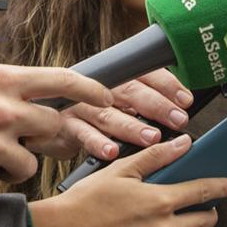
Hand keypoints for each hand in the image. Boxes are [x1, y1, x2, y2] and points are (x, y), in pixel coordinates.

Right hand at [29, 136, 226, 226]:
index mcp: (160, 202)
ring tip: (176, 216)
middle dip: (209, 210)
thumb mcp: (121, 169)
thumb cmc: (86, 201)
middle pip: (204, 222)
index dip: (223, 186)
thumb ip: (156, 156)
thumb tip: (183, 144)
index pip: (204, 192)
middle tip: (202, 202)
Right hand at [39, 69, 196, 161]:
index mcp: (116, 79)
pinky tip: (112, 152)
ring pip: (109, 115)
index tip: (186, 100)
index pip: (144, 74)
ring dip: (132, 127)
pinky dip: (98, 143)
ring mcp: (80, 107)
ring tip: (152, 138)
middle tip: (178, 119)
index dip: (167, 85)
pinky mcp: (65, 127)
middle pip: (130, 92)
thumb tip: (180, 111)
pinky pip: (82, 134)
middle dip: (157, 106)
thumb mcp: (115, 103)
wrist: (40, 121)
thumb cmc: (87, 114)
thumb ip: (143, 104)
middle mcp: (99, 89)